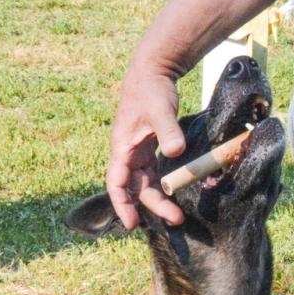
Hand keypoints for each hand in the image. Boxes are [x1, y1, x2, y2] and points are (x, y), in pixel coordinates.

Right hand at [106, 61, 186, 229]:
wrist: (153, 70)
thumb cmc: (152, 89)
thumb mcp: (161, 110)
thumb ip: (169, 131)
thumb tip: (176, 152)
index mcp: (122, 147)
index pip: (117, 183)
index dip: (122, 205)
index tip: (131, 224)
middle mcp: (127, 153)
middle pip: (136, 188)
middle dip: (153, 205)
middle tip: (175, 218)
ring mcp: (137, 151)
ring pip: (145, 183)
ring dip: (158, 198)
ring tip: (176, 213)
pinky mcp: (149, 146)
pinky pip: (153, 173)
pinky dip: (162, 185)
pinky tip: (174, 193)